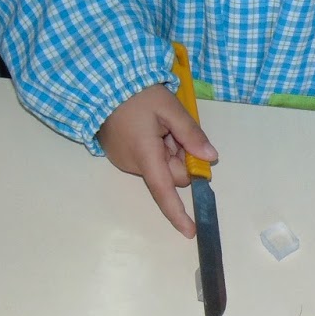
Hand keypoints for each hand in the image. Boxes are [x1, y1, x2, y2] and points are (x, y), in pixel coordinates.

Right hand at [98, 85, 217, 236]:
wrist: (104, 84)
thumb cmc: (138, 94)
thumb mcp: (170, 108)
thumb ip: (191, 134)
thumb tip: (210, 159)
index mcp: (145, 155)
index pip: (164, 192)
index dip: (178, 213)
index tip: (191, 231)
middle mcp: (132, 164)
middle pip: (169, 174)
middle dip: (180, 157)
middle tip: (176, 129)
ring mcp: (124, 160)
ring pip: (160, 165)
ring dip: (168, 149)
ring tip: (160, 123)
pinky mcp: (119, 154)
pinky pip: (148, 159)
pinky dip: (156, 147)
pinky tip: (150, 127)